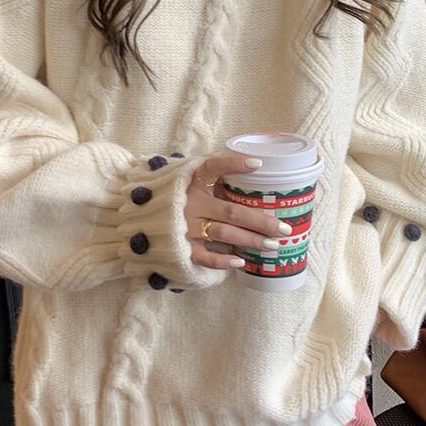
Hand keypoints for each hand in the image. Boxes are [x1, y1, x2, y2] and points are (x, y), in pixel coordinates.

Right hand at [185, 154, 292, 269]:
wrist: (141, 218)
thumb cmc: (175, 197)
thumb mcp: (188, 180)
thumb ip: (212, 177)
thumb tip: (252, 170)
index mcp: (192, 182)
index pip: (213, 168)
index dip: (234, 164)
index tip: (258, 164)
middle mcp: (191, 204)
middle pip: (231, 212)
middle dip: (260, 221)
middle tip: (284, 228)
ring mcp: (186, 227)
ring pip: (223, 233)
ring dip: (249, 239)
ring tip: (272, 244)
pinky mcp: (181, 247)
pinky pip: (203, 257)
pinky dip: (221, 261)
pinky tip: (241, 261)